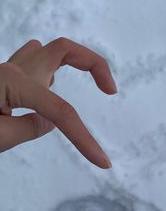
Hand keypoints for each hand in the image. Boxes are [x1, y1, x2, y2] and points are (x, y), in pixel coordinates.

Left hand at [0, 37, 116, 168]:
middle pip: (63, 49)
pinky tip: (50, 87)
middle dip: (95, 64)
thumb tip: (50, 121)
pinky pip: (34, 61)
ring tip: (86, 86)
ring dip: (74, 64)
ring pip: (48, 52)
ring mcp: (9, 69)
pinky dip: (51, 70)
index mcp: (12, 84)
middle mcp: (14, 70)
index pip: (60, 112)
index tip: (103, 161)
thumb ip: (28, 128)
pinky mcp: (6, 76)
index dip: (85, 138)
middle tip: (110, 90)